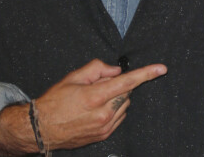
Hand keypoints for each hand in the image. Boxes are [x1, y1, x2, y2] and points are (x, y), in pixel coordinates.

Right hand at [0, 58, 166, 154]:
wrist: (42, 128)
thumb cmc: (56, 101)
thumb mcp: (74, 77)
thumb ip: (98, 68)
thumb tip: (116, 70)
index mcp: (96, 96)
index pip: (127, 82)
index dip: (146, 73)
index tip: (162, 68)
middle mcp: (104, 114)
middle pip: (126, 92)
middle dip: (119, 84)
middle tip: (99, 84)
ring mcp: (105, 127)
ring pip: (124, 104)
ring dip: (117, 97)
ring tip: (94, 98)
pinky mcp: (104, 135)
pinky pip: (119, 116)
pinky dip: (113, 108)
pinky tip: (96, 108)